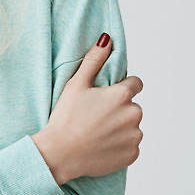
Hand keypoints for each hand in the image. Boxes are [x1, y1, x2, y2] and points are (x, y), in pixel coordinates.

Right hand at [32, 33, 143, 184]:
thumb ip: (94, 60)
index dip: (121, 88)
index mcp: (123, 94)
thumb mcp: (76, 84)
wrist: (59, 155)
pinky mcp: (132, 154)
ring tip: (97, 133)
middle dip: (119, 110)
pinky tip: (101, 146)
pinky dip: (120, 146)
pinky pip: (130, 146)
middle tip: (96, 118)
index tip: (106, 98)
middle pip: (132, 106)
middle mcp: (134, 114)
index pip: (135, 84)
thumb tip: (106, 39)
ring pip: (132, 127)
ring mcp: (135, 136)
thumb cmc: (65, 118)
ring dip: (121, 128)